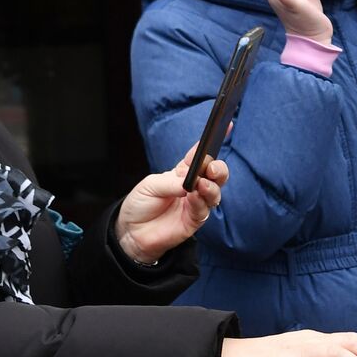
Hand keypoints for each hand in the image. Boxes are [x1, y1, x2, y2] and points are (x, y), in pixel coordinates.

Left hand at [115, 149, 228, 264]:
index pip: (201, 154)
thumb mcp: (150, 185)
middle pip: (216, 174)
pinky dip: (201, 202)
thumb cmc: (140, 204)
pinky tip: (194, 197)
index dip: (213, 140)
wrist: (131, 232)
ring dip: (211, 187)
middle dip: (219, 169)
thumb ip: (170, 182)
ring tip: (201, 185)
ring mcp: (195, 204)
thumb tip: (190, 182)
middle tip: (212, 168)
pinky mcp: (194, 221)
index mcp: (183, 172)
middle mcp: (193, 187)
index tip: (226, 125)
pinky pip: (204, 210)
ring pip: (215, 192)